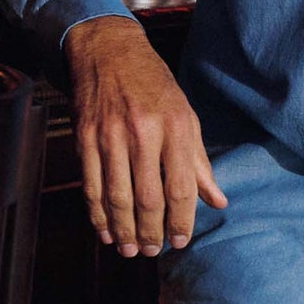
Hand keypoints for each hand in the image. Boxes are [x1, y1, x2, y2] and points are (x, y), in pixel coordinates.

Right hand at [63, 15, 225, 257]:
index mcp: (176, 125)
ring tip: (130, 250)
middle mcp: (144, 131)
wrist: (109, 51)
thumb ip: (199, 162)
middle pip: (148, 198)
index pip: (181, 186)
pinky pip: (92, 185)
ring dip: (123, 230)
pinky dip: (98, 213)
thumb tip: (217, 201)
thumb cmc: (154, 85)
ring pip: (118, 197)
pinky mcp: (85, 137)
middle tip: (153, 251)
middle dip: (150, 232)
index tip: (180, 241)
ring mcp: (111, 135)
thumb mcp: (186, 115)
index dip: (181, 220)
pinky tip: (105, 230)